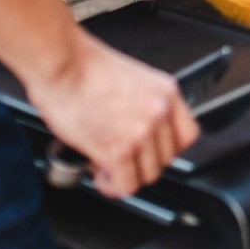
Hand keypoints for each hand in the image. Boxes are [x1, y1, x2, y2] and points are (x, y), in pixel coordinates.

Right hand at [24, 36, 197, 198]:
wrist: (62, 62)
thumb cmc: (83, 65)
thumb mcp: (132, 78)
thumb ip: (144, 104)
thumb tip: (137, 128)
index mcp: (166, 92)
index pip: (188, 135)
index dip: (167, 149)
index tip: (153, 152)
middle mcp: (159, 112)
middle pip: (166, 159)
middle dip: (143, 163)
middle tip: (123, 160)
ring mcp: (140, 132)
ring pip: (147, 176)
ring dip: (127, 176)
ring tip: (109, 168)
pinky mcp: (117, 150)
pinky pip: (126, 186)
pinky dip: (112, 186)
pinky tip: (101, 175)